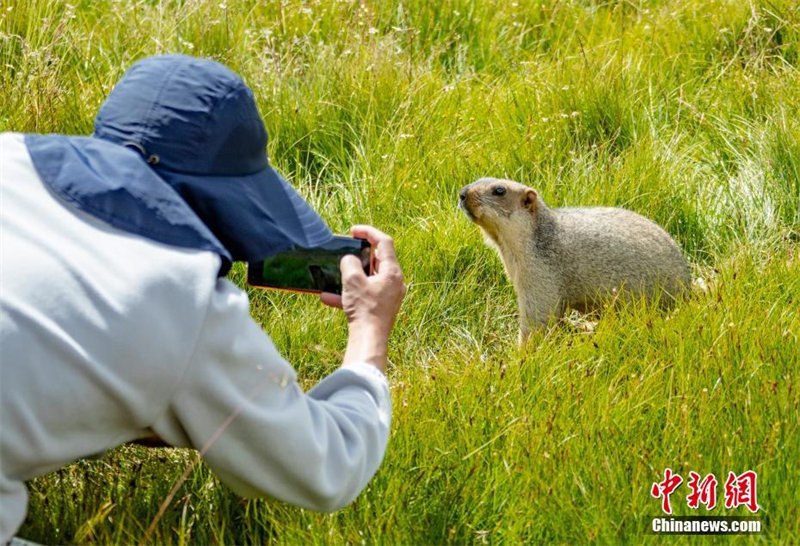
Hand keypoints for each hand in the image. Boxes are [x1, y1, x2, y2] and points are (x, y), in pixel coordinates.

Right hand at [320, 225, 405, 371]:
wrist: (369, 341)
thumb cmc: (364, 310)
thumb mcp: (352, 281)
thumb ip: (350, 263)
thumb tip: (349, 259)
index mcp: (393, 272)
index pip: (384, 242)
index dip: (369, 232)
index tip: (353, 231)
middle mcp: (395, 282)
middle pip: (378, 260)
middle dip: (359, 255)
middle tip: (346, 250)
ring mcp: (389, 295)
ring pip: (369, 278)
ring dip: (351, 276)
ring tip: (335, 276)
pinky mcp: (381, 307)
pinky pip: (365, 294)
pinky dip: (349, 293)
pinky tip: (328, 297)